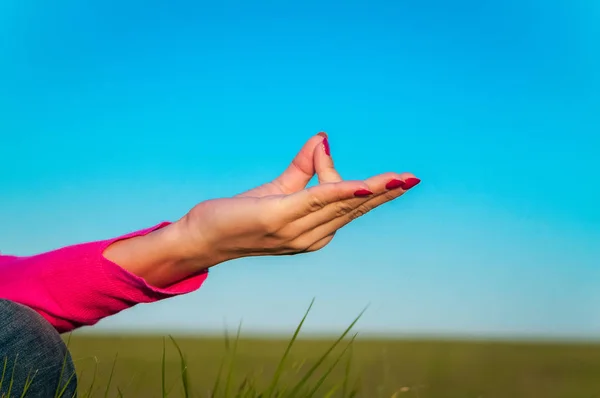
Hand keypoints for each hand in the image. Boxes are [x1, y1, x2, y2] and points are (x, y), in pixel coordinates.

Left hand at [175, 133, 419, 269]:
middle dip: (385, 192)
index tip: (385, 172)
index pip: (349, 205)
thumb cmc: (242, 214)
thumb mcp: (280, 188)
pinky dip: (342, 192)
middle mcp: (311, 236)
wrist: (204, 236)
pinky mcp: (279, 219)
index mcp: (315, 231)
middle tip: (414, 177)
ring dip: (373, 191)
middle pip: (354, 207)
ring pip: (342, 204)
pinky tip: (362, 185)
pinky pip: (318, 201)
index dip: (371, 189)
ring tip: (400, 179)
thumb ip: (305, 166)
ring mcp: (296, 232)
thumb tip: (323, 139)